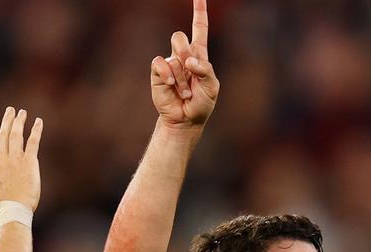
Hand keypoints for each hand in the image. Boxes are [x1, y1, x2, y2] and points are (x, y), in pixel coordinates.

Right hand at [0, 107, 43, 211]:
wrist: (16, 209)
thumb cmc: (6, 206)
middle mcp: (2, 160)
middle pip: (3, 135)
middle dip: (6, 121)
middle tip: (10, 111)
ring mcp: (15, 159)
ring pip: (16, 135)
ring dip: (19, 122)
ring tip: (22, 112)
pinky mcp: (29, 161)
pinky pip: (33, 141)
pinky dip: (36, 130)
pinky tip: (39, 121)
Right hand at [150, 0, 218, 130]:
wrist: (186, 120)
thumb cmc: (202, 103)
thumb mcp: (212, 86)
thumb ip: (205, 70)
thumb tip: (189, 61)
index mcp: (199, 54)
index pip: (199, 28)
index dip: (199, 11)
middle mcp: (182, 55)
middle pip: (178, 36)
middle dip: (185, 53)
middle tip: (190, 72)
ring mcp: (169, 64)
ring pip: (173, 55)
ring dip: (181, 77)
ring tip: (184, 92)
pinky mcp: (157, 73)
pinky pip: (160, 64)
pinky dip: (168, 76)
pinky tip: (171, 87)